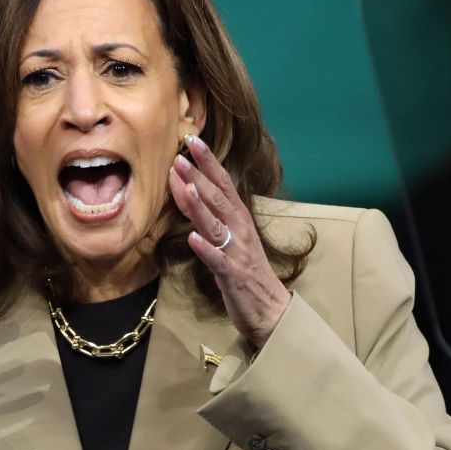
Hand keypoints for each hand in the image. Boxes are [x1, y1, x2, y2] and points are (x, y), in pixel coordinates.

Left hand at [168, 136, 290, 346]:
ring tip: (184, 186)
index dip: (209, 162)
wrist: (271, 310)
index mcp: (239, 219)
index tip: (193, 139)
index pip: (223, 184)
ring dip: (199, 206)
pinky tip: (191, 238)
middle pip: (218, 199)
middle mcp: (240, 230)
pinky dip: (205, 249)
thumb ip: (211, 215)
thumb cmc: (247, 271)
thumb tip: (188, 190)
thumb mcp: (230, 238)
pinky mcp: (232, 275)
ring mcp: (237, 252)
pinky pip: (217, 260)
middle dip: (198, 177)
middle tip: (179, 156)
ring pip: (216, 224)